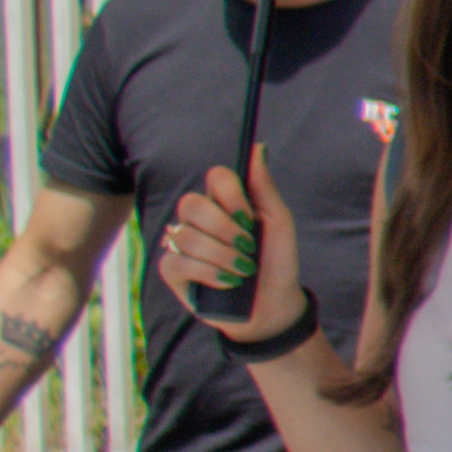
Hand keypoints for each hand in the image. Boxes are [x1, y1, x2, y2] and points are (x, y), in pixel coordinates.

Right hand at [169, 153, 308, 343]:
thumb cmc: (276, 261)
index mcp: (224, 203)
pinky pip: (176, 262)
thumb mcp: (278, 223)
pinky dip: (207, 273)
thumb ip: (263, 186)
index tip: (249, 217)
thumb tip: (257, 147)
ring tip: (243, 271)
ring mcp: (182, 244)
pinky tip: (227, 282)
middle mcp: (199, 219)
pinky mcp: (173, 272)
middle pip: (192, 204)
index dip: (231, 195)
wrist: (273, 305)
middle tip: (248, 248)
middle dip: (225, 229)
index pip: (216, 177)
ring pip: (185, 236)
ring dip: (222, 256)